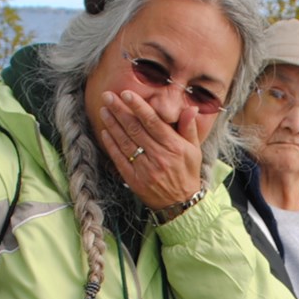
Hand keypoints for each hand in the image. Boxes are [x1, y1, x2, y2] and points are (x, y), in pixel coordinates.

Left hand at [98, 89, 205, 211]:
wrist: (181, 204)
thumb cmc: (187, 173)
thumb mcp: (194, 150)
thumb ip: (189, 128)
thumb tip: (191, 108)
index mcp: (174, 146)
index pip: (153, 122)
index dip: (138, 106)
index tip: (126, 93)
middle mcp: (159, 156)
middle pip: (135, 129)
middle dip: (120, 110)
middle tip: (108, 96)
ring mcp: (145, 169)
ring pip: (125, 142)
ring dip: (112, 124)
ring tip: (104, 110)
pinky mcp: (134, 179)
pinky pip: (120, 159)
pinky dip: (111, 144)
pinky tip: (105, 132)